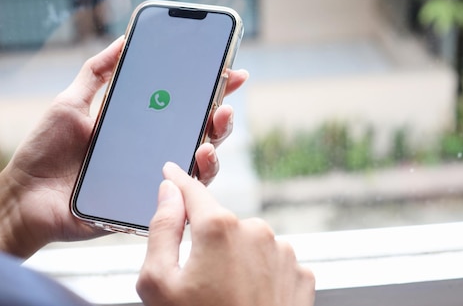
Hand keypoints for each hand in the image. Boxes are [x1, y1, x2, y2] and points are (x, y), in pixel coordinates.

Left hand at [0, 37, 247, 258]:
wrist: (25, 198)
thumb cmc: (46, 153)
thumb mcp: (71, 103)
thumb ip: (97, 72)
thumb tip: (123, 39)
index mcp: (144, 125)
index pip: (186, 105)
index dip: (212, 89)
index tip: (231, 72)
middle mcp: (155, 150)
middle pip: (202, 133)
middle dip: (222, 117)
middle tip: (224, 106)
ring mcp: (154, 177)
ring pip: (200, 164)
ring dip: (214, 149)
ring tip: (209, 138)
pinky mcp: (148, 203)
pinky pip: (181, 195)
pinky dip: (194, 180)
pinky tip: (195, 164)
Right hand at [137, 163, 315, 305]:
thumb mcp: (159, 284)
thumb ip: (161, 229)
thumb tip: (168, 193)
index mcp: (219, 227)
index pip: (192, 191)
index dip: (178, 182)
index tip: (171, 172)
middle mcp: (256, 230)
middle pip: (221, 224)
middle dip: (208, 242)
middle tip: (197, 282)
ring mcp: (283, 251)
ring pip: (249, 244)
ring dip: (236, 261)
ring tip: (227, 298)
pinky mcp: (301, 272)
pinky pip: (273, 263)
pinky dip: (261, 276)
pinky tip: (250, 301)